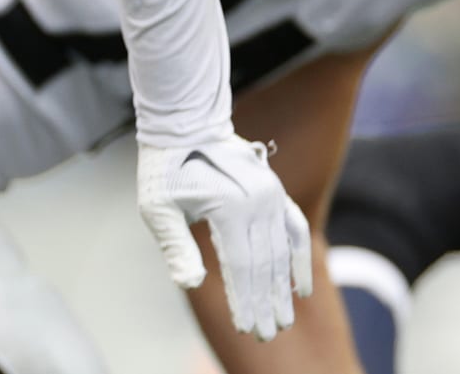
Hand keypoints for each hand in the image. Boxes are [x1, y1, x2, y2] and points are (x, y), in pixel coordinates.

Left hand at [137, 136, 312, 340]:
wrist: (184, 126)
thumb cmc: (165, 168)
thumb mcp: (158, 208)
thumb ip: (176, 246)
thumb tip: (191, 284)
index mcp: (230, 206)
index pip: (241, 266)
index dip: (244, 300)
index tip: (245, 328)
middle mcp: (258, 201)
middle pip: (265, 264)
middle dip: (265, 303)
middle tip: (267, 333)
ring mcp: (271, 195)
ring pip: (282, 251)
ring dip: (283, 288)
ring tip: (282, 319)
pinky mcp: (275, 192)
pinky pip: (296, 229)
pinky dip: (300, 258)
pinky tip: (301, 287)